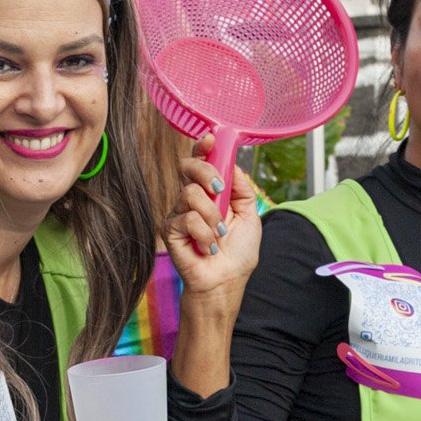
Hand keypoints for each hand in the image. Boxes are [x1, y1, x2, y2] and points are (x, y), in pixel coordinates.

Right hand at [164, 138, 257, 314]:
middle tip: (219, 191)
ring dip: (212, 216)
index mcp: (210, 193)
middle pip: (189, 167)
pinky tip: (208, 248)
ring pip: (190, 193)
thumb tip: (232, 165)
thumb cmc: (237, 254)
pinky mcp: (169, 230)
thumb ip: (242, 189)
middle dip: (206, 172)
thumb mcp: (250, 216)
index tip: (212, 138)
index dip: (203, 148)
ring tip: (219, 236)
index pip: (201, 163)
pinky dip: (204, 234)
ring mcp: (178, 213)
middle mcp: (192, 200)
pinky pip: (187, 218)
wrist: (226, 282)